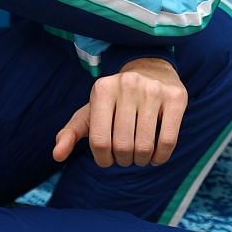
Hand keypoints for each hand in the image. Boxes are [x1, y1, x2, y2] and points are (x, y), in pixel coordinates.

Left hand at [52, 58, 187, 167]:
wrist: (151, 69)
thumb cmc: (116, 100)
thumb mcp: (91, 112)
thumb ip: (71, 133)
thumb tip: (56, 155)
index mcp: (102, 88)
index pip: (99, 141)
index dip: (103, 159)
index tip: (108, 160)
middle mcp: (127, 85)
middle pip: (122, 146)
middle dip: (123, 161)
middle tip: (126, 158)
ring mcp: (153, 90)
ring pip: (145, 146)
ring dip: (141, 161)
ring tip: (140, 157)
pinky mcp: (175, 97)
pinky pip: (167, 141)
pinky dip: (160, 157)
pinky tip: (156, 156)